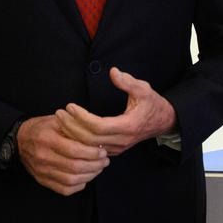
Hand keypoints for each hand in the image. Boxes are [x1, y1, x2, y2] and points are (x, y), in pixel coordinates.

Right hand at [17, 114, 108, 195]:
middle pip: (74, 167)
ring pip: (70, 180)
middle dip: (95, 165)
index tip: (103, 151)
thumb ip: (75, 127)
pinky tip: (85, 178)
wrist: (20, 140)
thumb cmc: (43, 128)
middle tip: (104, 161)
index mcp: (48, 139)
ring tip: (98, 168)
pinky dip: (78, 186)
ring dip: (89, 176)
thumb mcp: (57, 120)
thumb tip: (97, 137)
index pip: (74, 150)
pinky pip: (63, 189)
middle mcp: (43, 157)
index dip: (92, 153)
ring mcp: (42, 171)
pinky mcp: (42, 180)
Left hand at [55, 67, 176, 155]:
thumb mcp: (144, 89)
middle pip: (89, 139)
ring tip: (61, 120)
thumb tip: (113, 72)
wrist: (163, 122)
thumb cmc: (152, 104)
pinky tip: (69, 130)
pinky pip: (92, 149)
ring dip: (73, 134)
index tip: (70, 106)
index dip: (81, 117)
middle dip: (71, 126)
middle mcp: (121, 140)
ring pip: (89, 147)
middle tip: (59, 113)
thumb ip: (128, 81)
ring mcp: (117, 148)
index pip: (98, 126)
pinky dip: (79, 141)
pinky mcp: (114, 150)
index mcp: (128, 126)